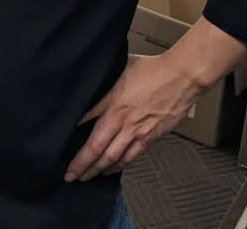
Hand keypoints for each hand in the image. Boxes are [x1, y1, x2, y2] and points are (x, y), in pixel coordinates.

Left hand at [65, 53, 200, 181]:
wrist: (181, 77)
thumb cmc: (152, 69)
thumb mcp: (118, 72)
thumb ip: (103, 87)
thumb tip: (90, 93)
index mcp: (112, 105)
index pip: (87, 130)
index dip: (76, 147)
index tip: (64, 153)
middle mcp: (123, 122)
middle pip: (98, 150)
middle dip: (83, 166)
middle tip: (72, 176)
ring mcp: (138, 132)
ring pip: (114, 158)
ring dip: (99, 170)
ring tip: (88, 176)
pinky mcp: (152, 137)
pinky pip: (132, 156)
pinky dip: (120, 165)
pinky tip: (112, 169)